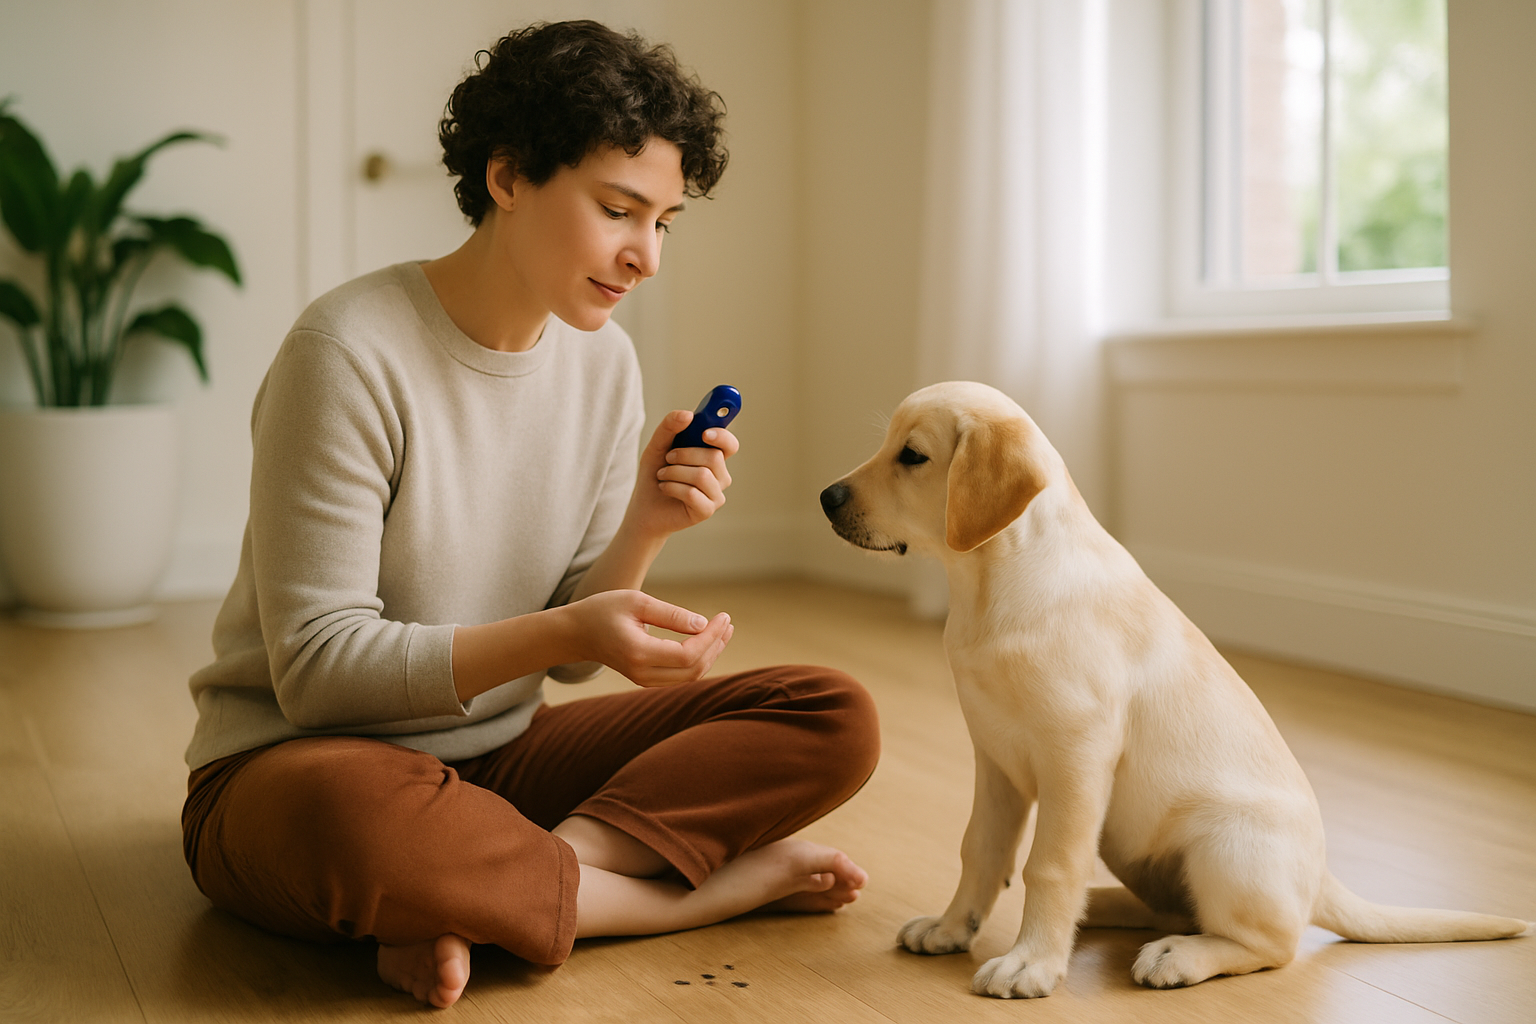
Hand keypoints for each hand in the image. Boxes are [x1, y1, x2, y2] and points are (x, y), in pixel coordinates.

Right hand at [564, 589, 732, 685]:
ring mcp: (644, 680)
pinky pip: (681, 676)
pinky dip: (698, 660)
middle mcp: (642, 673)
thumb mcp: (637, 601)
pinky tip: (708, 641)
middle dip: (716, 647)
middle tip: (728, 623)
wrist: (576, 633)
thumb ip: (671, 614)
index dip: (711, 638)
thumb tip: (703, 624)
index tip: (724, 617)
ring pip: (690, 676)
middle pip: (693, 670)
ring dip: (711, 654)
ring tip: (724, 630)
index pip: (688, 655)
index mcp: (638, 653)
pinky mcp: (647, 679)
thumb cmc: (603, 610)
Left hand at [628, 410, 737, 536]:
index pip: (729, 444)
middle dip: (684, 454)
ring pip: (702, 475)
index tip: (705, 433)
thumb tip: (688, 414)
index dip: (722, 436)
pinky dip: (672, 488)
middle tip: (668, 459)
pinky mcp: (707, 510)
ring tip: (663, 476)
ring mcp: (716, 494)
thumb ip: (669, 427)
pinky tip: (665, 489)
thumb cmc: (655, 475)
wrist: (644, 508)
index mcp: (713, 456)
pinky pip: (692, 493)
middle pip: (714, 457)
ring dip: (674, 472)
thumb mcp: (657, 446)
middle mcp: (720, 475)